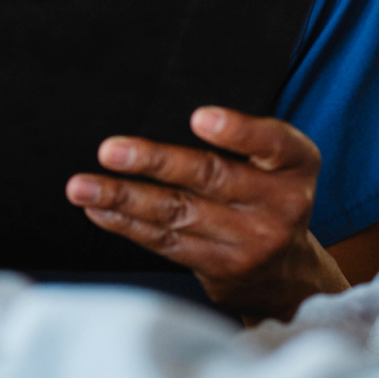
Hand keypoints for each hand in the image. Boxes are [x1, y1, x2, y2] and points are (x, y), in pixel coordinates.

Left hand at [65, 107, 348, 320]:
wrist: (289, 272)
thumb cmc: (271, 189)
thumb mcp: (279, 158)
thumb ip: (243, 136)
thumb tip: (164, 105)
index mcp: (296, 163)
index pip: (270, 143)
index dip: (236, 130)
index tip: (199, 117)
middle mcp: (279, 205)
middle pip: (211, 178)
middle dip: (155, 162)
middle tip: (110, 150)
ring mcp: (249, 242)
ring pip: (177, 214)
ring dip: (123, 198)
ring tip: (82, 185)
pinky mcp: (219, 269)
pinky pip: (166, 244)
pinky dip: (127, 224)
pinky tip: (99, 209)